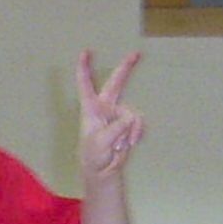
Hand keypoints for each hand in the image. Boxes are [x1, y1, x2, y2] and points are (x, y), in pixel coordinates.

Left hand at [77, 49, 144, 179]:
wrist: (103, 171)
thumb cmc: (93, 156)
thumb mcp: (100, 142)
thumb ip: (114, 129)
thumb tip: (130, 119)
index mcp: (90, 109)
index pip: (86, 86)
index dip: (84, 69)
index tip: (85, 52)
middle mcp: (105, 108)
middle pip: (116, 83)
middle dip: (126, 68)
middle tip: (137, 53)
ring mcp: (118, 115)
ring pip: (131, 114)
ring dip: (128, 132)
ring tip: (118, 147)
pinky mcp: (129, 124)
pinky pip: (138, 123)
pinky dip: (136, 134)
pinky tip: (130, 144)